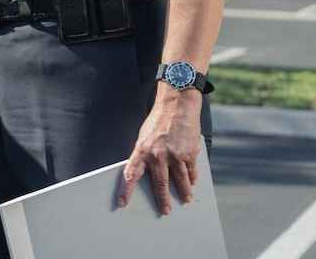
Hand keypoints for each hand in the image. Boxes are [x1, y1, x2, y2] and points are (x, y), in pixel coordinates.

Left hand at [117, 89, 203, 214]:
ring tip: (185, 200)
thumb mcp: (144, 137)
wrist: (177, 106)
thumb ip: (145, 155)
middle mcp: (157, 155)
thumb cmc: (158, 122)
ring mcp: (175, 155)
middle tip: (165, 211)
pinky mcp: (189, 153)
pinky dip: (192, 178)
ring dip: (183, 193)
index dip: (126, 190)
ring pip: (179, 181)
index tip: (123, 203)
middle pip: (160, 184)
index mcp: (142, 150)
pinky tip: (192, 183)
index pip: (131, 174)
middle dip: (162, 200)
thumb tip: (146, 173)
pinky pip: (191, 171)